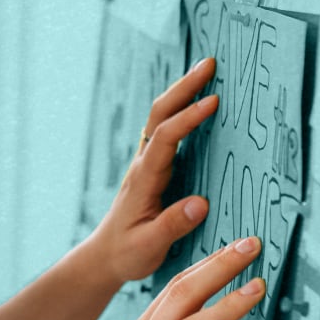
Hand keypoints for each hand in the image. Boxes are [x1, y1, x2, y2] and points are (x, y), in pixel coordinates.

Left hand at [91, 56, 218, 285]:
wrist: (106, 256)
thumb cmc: (127, 253)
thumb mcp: (149, 246)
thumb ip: (173, 225)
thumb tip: (200, 204)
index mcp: (144, 178)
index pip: (166, 138)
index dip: (188, 118)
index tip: (213, 102)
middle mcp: (144, 163)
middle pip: (160, 114)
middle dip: (184, 87)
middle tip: (209, 63)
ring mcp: (147, 162)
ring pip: (162, 117)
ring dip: (182, 92)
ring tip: (206, 70)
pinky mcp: (152, 167)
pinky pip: (166, 129)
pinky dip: (181, 109)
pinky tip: (196, 101)